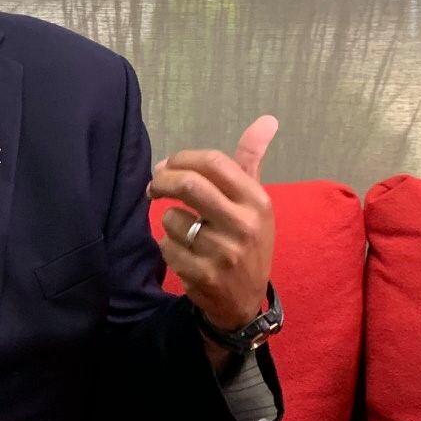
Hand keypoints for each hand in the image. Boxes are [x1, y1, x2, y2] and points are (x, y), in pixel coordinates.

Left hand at [147, 115, 277, 331]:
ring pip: (172, 219)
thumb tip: (267, 119)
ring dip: (166, 220)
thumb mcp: (255, 202)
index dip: (183, 158)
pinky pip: (167, 248)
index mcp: (257, 201)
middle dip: (162, 181)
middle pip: (189, 185)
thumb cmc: (247, 241)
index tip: (168, 165)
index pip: (214, 162)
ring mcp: (225, 253)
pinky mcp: (205, 277)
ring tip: (179, 227)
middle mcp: (244, 224)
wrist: (245, 301)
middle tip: (154, 186)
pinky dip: (166, 246)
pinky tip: (182, 252)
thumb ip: (251, 160)